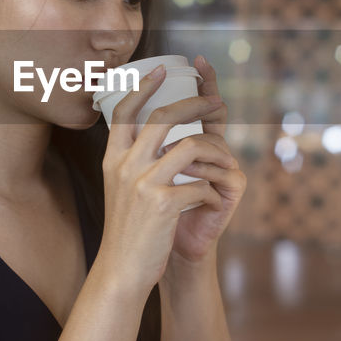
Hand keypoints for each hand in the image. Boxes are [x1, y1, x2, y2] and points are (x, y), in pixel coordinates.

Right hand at [96, 64, 233, 294]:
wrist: (121, 271)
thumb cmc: (126, 231)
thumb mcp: (119, 190)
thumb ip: (132, 163)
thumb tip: (159, 138)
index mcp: (113, 160)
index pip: (125, 111)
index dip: (143, 86)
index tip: (162, 70)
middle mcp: (125, 166)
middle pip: (164, 117)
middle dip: (195, 102)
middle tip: (215, 99)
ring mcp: (144, 184)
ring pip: (191, 147)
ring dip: (217, 152)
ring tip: (228, 162)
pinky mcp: (163, 205)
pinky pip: (201, 185)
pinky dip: (213, 192)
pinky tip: (214, 201)